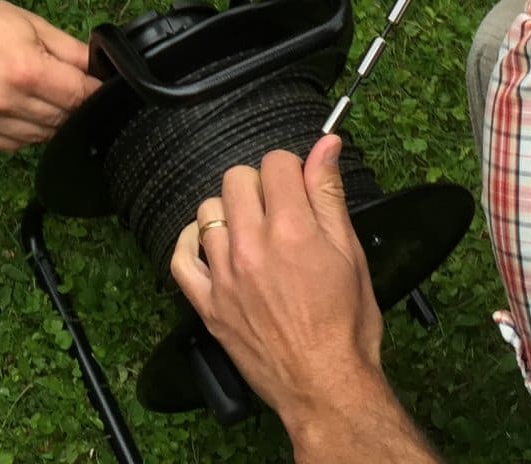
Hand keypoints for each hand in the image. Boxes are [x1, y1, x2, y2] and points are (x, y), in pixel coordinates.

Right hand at [0, 0, 98, 150]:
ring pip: (40, 136)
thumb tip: (99, 70)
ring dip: (51, 120)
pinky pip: (14, 144)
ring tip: (41, 94)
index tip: (95, 83)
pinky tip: (21, 109)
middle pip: (62, 119)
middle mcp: (4, 102)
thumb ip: (71, 51)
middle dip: (72, 103)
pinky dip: (26, 131)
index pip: (78, 96)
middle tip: (65, 84)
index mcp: (24, 71)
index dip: (93, 89)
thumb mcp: (32, 24)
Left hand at [169, 139, 386, 434]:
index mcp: (292, 229)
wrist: (326, 386)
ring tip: (252, 234)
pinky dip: (193, 244)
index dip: (291, 170)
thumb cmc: (346, 325)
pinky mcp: (207, 304)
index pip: (275, 163)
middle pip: (236, 179)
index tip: (299, 187)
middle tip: (280, 212)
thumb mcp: (350, 252)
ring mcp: (224, 275)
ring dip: (230, 214)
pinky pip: (180, 257)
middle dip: (260, 186)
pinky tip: (214, 248)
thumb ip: (329, 194)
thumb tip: (326, 145)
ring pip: (208, 211)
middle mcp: (251, 246)